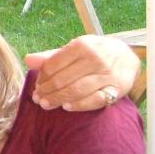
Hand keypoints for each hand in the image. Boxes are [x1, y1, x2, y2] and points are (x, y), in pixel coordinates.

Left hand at [26, 35, 140, 110]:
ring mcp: (107, 74)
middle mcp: (95, 59)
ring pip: (77, 90)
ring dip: (58, 99)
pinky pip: (96, 100)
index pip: (53, 65)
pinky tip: (67, 107)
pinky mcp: (118, 89)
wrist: (127, 55)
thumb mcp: (74, 49)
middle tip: (38, 99)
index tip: (36, 86)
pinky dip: (80, 105)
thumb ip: (51, 56)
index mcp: (82, 46)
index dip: (41, 78)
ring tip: (46, 104)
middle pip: (63, 79)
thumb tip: (28, 60)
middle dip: (47, 91)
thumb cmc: (94, 52)